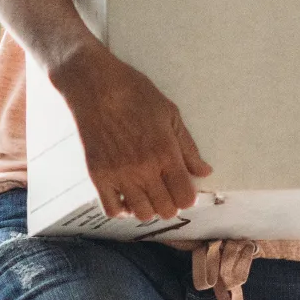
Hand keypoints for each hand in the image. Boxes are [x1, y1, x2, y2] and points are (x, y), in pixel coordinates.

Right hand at [56, 46, 212, 221]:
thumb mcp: (170, 114)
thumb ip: (188, 147)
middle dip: (171, 204)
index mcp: (165, 153)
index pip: (185, 197)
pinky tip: (125, 195)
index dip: (188, 197)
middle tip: (166, 190)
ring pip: (141, 214)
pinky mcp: (97, 175)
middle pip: (165, 210)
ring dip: (148, 208)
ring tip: (146, 193)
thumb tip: (204, 171)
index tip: (183, 189)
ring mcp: (119, 174)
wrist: (94, 84)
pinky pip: (111, 210)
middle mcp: (143, 169)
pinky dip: (121, 209)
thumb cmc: (134, 93)